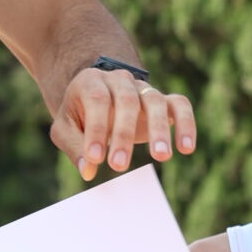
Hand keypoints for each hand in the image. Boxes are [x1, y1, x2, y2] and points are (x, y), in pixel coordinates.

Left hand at [51, 66, 196, 181]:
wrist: (96, 97)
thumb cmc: (79, 115)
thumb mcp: (65, 128)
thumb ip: (74, 147)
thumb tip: (89, 170)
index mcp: (91, 82)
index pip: (97, 100)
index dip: (96, 129)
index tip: (95, 158)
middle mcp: (120, 80)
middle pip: (127, 101)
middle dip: (124, 135)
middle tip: (119, 166)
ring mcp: (144, 88)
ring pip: (156, 101)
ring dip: (159, 130)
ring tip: (161, 157)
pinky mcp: (164, 100)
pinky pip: (180, 105)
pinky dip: (186, 124)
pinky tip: (186, 148)